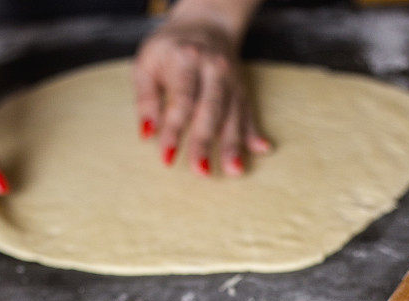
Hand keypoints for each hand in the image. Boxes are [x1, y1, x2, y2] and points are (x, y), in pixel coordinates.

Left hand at [133, 10, 269, 176]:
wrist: (205, 22)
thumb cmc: (169, 50)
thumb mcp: (146, 64)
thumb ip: (145, 98)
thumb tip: (147, 133)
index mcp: (186, 59)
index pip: (182, 100)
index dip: (174, 130)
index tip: (167, 158)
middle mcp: (214, 68)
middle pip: (210, 109)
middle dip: (206, 142)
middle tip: (202, 171)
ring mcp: (231, 80)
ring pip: (233, 115)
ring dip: (234, 144)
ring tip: (234, 170)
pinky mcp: (242, 90)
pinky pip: (249, 113)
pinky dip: (255, 133)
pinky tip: (263, 149)